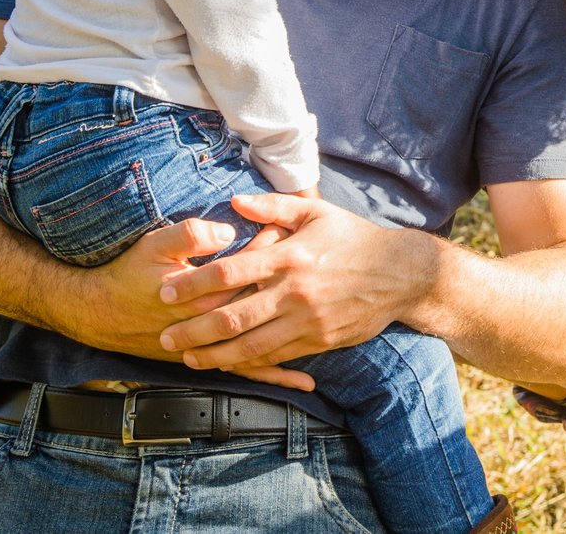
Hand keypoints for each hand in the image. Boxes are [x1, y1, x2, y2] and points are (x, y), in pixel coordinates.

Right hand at [58, 217, 313, 390]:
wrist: (101, 314)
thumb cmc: (129, 273)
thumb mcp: (154, 244)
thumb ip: (190, 235)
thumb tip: (227, 231)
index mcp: (204, 291)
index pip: (250, 272)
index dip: (273, 252)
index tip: (288, 236)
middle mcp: (212, 322)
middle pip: (264, 307)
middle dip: (288, 290)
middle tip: (310, 271)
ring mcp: (213, 345)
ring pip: (262, 341)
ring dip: (292, 330)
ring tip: (323, 315)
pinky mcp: (210, 358)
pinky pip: (250, 370)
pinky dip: (279, 375)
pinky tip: (305, 381)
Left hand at [155, 193, 429, 372]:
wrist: (400, 274)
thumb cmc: (354, 238)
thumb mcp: (316, 212)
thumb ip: (273, 207)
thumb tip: (233, 201)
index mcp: (290, 256)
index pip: (229, 272)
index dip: (192, 284)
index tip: (165, 291)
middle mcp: (295, 291)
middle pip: (232, 316)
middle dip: (193, 330)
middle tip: (165, 337)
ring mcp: (307, 320)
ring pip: (250, 346)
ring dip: (214, 355)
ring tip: (188, 358)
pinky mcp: (319, 340)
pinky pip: (276, 356)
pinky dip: (248, 363)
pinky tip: (227, 364)